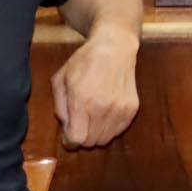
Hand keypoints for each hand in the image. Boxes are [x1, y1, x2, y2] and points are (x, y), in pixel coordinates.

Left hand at [53, 29, 140, 148]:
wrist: (114, 47)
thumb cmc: (84, 61)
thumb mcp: (61, 79)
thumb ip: (59, 106)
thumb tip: (66, 127)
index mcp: (82, 101)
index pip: (77, 138)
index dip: (69, 141)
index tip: (68, 136)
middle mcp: (103, 108)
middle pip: (90, 142)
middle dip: (82, 137)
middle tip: (79, 124)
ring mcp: (120, 109)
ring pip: (105, 140)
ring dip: (96, 134)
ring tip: (92, 119)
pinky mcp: (132, 109)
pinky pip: (118, 131)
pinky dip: (109, 128)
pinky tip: (105, 114)